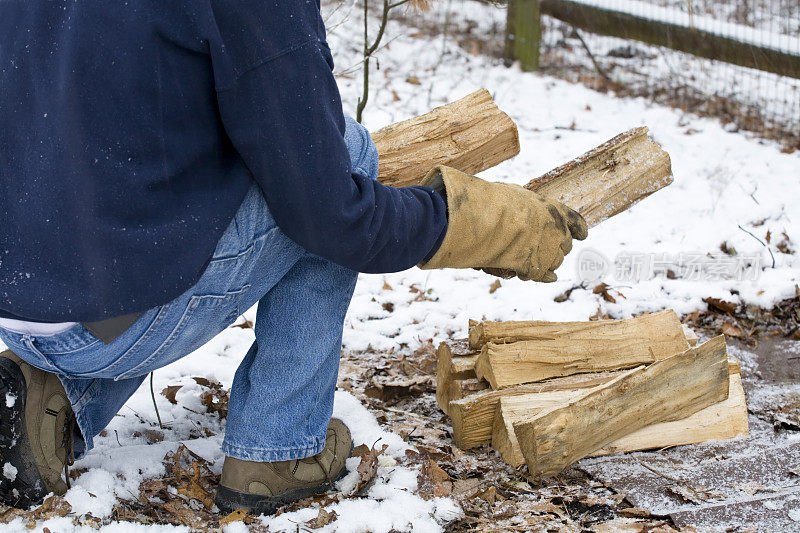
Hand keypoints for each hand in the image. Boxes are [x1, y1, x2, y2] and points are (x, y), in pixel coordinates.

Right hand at [419, 166, 587, 281]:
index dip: (578, 230)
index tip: (582, 235)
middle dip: (559, 248)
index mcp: (555, 210)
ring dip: (546, 263)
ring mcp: (548, 252)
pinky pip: (538, 275)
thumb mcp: (514, 193)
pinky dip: (533, 275)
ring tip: (534, 261)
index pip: (575, 221)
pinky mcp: (534, 267)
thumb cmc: (495, 201)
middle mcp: (557, 231)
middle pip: (565, 245)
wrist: (490, 220)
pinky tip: (525, 274)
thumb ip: (523, 202)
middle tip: (550, 250)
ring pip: (554, 262)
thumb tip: (517, 201)